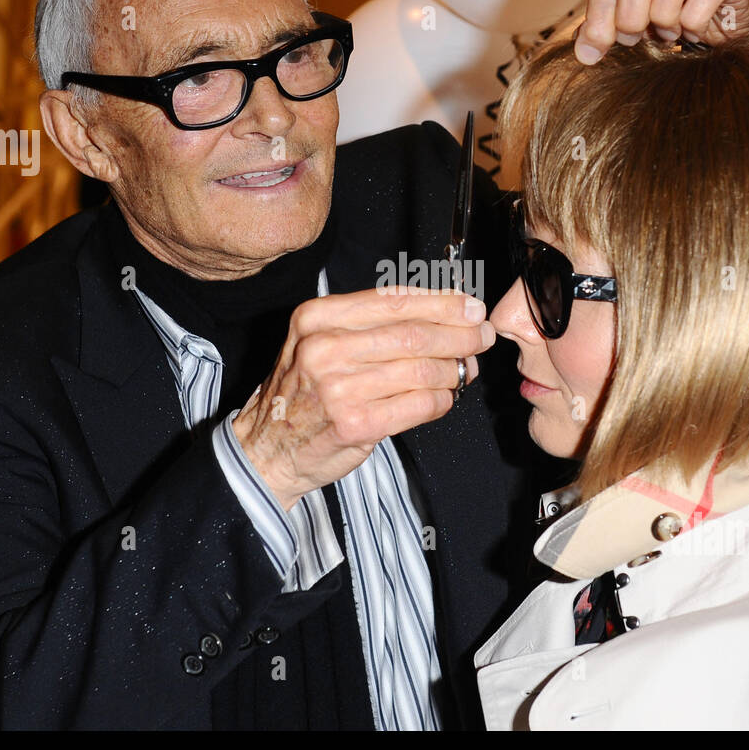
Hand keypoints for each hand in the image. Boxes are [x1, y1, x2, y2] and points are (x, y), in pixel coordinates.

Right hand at [232, 288, 494, 509]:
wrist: (267, 448)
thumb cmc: (302, 392)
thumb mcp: (320, 341)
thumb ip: (373, 325)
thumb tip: (445, 315)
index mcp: (317, 318)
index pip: (393, 301)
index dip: (441, 302)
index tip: (470, 305)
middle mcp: (324, 349)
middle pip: (413, 334)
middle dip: (458, 335)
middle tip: (481, 336)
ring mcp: (339, 388)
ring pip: (421, 370)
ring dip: (454, 370)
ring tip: (465, 370)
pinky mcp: (356, 424)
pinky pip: (418, 405)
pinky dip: (441, 400)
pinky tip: (445, 397)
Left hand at [574, 0, 748, 66]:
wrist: (726, 30)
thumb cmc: (673, 19)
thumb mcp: (629, 24)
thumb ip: (602, 31)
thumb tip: (584, 53)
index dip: (600, 11)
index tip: (600, 45)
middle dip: (631, 12)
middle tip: (638, 35)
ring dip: (666, 12)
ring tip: (669, 31)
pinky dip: (696, 16)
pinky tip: (694, 28)